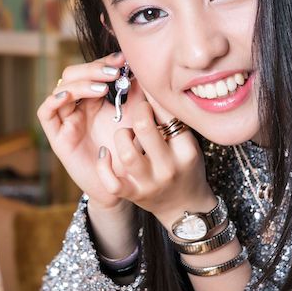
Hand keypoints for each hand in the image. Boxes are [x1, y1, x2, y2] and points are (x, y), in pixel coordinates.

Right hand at [37, 51, 145, 210]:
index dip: (104, 61)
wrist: (124, 184)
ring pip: (61, 88)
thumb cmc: (131, 151)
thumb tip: (139, 67)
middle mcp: (77, 106)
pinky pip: (46, 112)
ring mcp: (66, 120)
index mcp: (95, 99)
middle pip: (74, 74)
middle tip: (113, 72)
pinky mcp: (57, 137)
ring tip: (101, 88)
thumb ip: (137, 95)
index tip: (123, 59)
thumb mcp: (136, 118)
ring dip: (80, 83)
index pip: (92, 70)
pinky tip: (69, 95)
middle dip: (92, 69)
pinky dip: (53, 100)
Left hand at [95, 87, 216, 225]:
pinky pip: (111, 181)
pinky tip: (106, 153)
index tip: (150, 87)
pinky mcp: (132, 194)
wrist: (185, 208)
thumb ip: (171, 119)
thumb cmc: (185, 167)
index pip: (168, 114)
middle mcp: (168, 168)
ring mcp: (149, 183)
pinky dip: (104, 165)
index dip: (155, 96)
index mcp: (186, 151)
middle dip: (138, 110)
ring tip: (127, 134)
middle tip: (139, 109)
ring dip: (122, 135)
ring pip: (125, 151)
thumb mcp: (187, 143)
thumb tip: (148, 82)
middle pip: (144, 127)